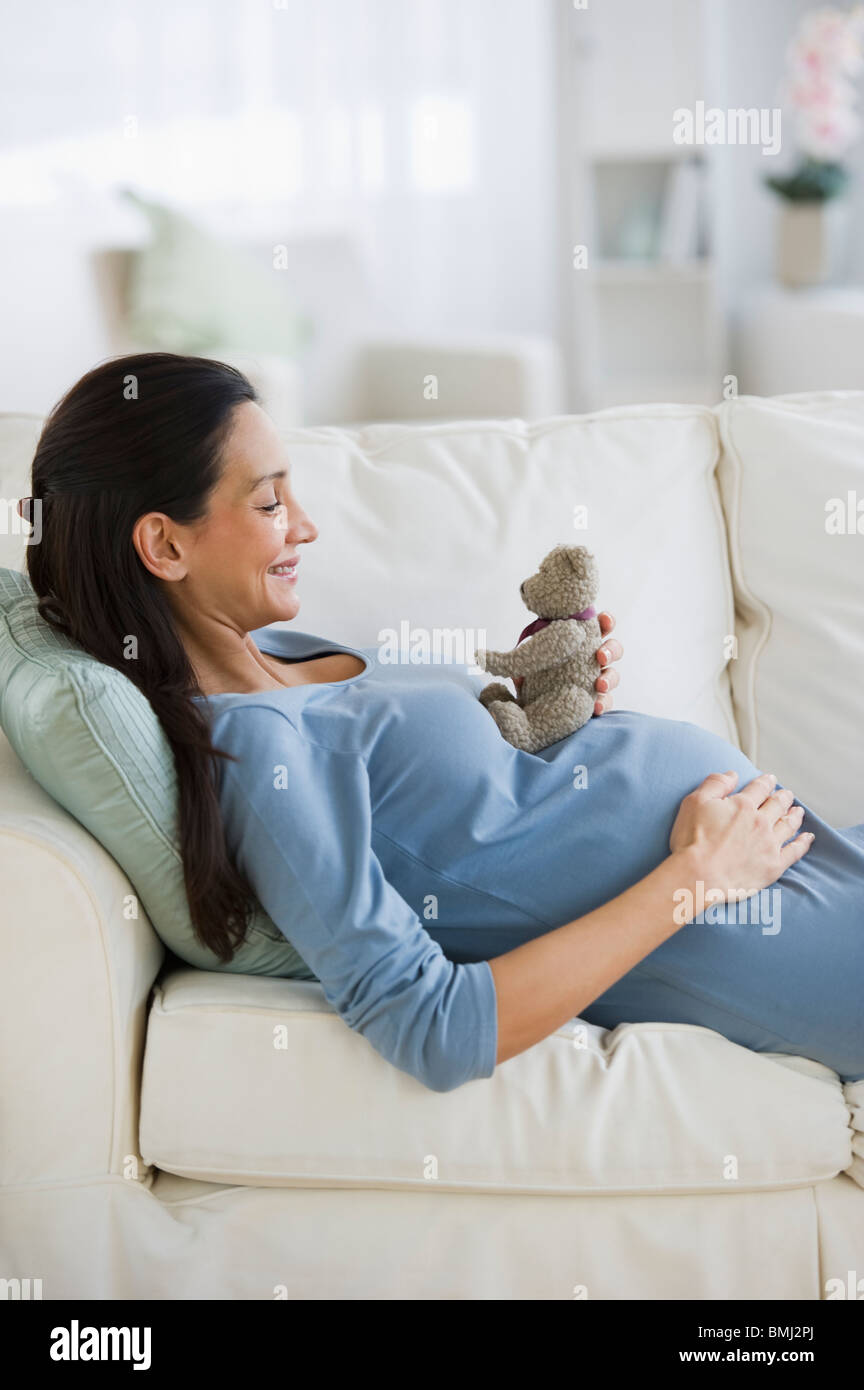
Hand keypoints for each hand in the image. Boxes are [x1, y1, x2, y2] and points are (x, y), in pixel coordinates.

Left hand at [512, 611, 621, 712]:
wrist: (527, 702)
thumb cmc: (531, 671)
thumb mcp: (528, 657)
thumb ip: (527, 651)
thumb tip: (513, 652)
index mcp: (581, 639)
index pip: (601, 625)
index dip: (607, 621)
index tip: (603, 620)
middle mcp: (592, 657)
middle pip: (613, 649)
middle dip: (611, 650)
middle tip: (601, 656)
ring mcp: (596, 679)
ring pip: (613, 675)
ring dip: (610, 678)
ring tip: (600, 685)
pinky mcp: (593, 700)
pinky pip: (606, 701)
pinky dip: (603, 703)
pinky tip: (596, 707)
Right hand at [669, 770, 813, 896]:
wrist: (699, 875)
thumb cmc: (692, 840)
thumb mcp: (694, 802)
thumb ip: (715, 784)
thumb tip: (732, 774)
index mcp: (743, 805)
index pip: (759, 788)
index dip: (766, 782)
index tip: (770, 779)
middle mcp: (761, 822)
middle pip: (777, 805)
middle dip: (783, 798)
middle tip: (787, 795)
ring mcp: (770, 844)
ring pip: (788, 825)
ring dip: (795, 816)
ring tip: (799, 811)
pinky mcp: (774, 865)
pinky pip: (795, 851)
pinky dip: (803, 843)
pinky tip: (807, 838)